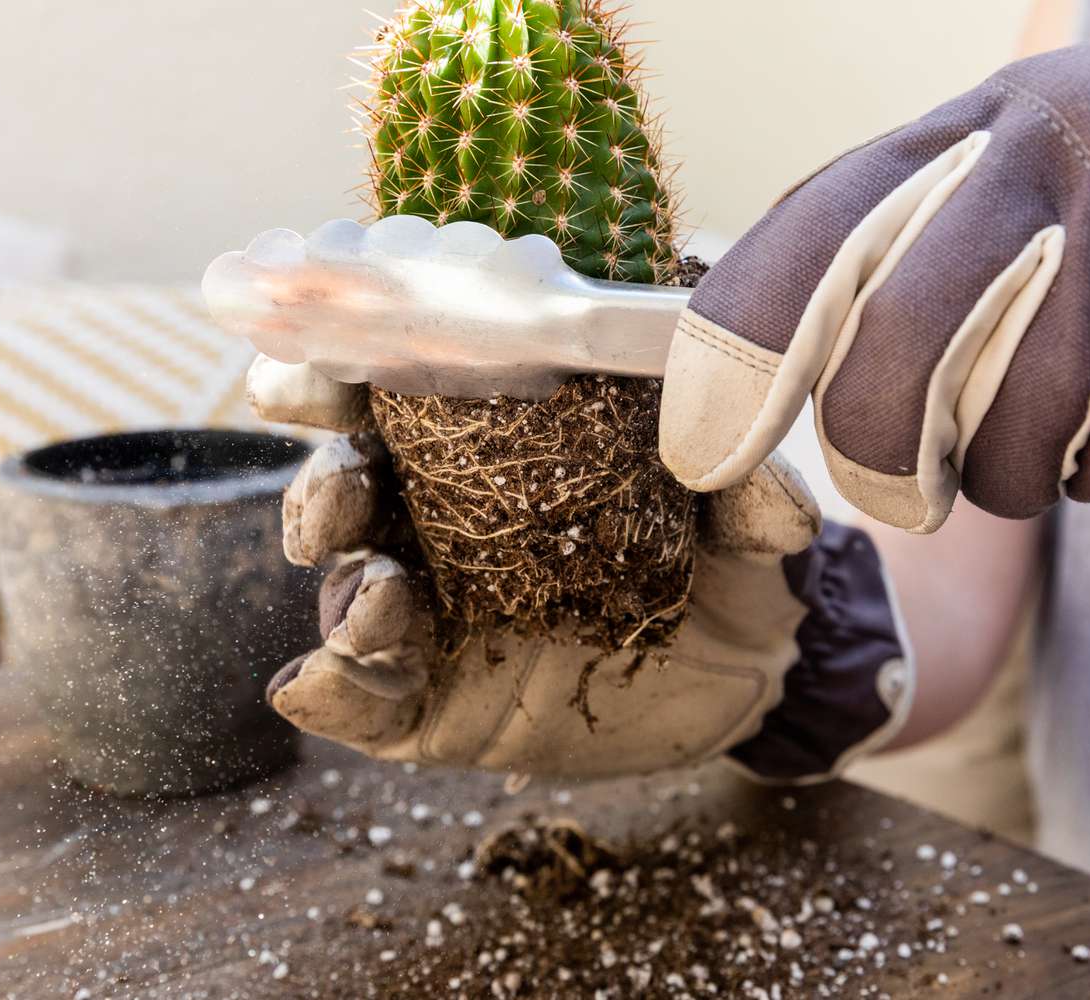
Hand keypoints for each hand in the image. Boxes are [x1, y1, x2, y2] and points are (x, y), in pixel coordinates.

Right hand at [251, 358, 911, 782]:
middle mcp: (446, 521)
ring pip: (344, 581)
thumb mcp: (748, 521)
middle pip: (348, 480)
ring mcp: (436, 615)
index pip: (400, 391)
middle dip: (324, 474)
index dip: (351, 366)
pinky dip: (331, 685)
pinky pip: (355, 699)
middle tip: (349, 482)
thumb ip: (748, 493)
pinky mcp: (432, 707)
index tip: (338, 357)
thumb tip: (765, 481)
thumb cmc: (735, 570)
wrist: (753, 687)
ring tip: (383, 584)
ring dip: (338, 572)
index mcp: (497, 448)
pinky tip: (337, 670)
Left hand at [659, 14, 1089, 531]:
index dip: (738, 347)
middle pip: (892, 354)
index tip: (700, 447)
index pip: (815, 232)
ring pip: (1001, 442)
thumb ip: (904, 228)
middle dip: (873, 452)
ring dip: (1022, 463)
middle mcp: (1055, 166)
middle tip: (898, 489)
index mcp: (986, 123)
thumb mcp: (1030, 160)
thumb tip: (745, 336)